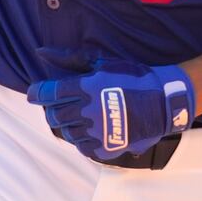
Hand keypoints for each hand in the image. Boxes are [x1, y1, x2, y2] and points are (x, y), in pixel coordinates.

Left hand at [27, 55, 196, 161]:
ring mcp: (96, 133)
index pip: (46, 94)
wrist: (164, 101)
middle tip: (65, 105)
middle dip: (55, 110)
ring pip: (67, 134)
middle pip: (54, 117)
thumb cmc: (132, 77)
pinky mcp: (105, 149)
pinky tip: (95, 129)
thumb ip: (68, 59)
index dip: (38, 93)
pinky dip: (84, 139)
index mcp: (84, 89)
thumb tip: (40, 51)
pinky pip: (83, 147)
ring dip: (71, 125)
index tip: (38, 93)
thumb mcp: (101, 63)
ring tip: (84, 116)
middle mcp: (87, 112)